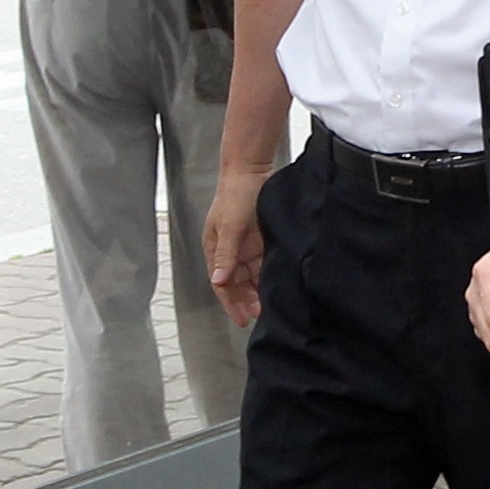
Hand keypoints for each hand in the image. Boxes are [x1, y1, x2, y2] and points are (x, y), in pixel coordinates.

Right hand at [206, 171, 267, 327]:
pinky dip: (266, 275)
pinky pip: (262, 263)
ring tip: (267, 305)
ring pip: (250, 276)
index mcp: (215, 248)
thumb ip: (226, 255)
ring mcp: (245, 245)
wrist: (252, 170)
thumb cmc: (236, 194)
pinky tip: (274, 285)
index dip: (230, 303)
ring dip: (256, 290)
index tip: (242, 319)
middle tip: (258, 315)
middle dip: (245, 301)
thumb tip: (219, 280)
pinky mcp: (260, 239)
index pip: (221, 283)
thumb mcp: (230, 226)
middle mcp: (229, 250)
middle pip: (235, 283)